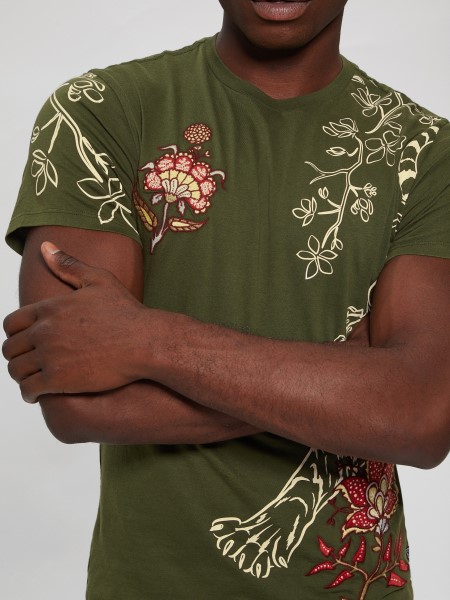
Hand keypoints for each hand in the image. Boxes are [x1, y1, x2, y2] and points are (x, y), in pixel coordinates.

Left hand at [3, 242, 148, 402]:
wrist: (146, 342)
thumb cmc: (126, 312)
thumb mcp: (98, 280)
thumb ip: (68, 264)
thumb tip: (45, 247)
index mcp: (49, 308)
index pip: (10, 323)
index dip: (14, 334)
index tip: (24, 341)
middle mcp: (44, 331)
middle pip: (10, 348)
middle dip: (16, 356)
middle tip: (28, 362)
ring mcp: (50, 356)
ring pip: (16, 370)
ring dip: (21, 375)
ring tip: (32, 379)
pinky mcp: (59, 380)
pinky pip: (29, 390)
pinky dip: (29, 394)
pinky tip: (38, 395)